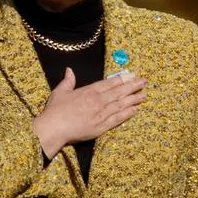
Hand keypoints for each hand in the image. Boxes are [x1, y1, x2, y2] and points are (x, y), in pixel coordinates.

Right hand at [32, 67, 146, 158]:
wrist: (53, 127)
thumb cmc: (55, 110)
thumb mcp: (60, 92)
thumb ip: (68, 81)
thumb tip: (69, 70)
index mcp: (89, 91)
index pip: (110, 83)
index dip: (122, 79)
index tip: (132, 75)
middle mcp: (98, 101)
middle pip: (119, 92)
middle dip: (133, 86)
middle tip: (144, 82)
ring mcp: (101, 113)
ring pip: (121, 104)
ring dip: (133, 99)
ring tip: (144, 95)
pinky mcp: (101, 126)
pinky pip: (118, 119)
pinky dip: (127, 114)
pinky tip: (135, 110)